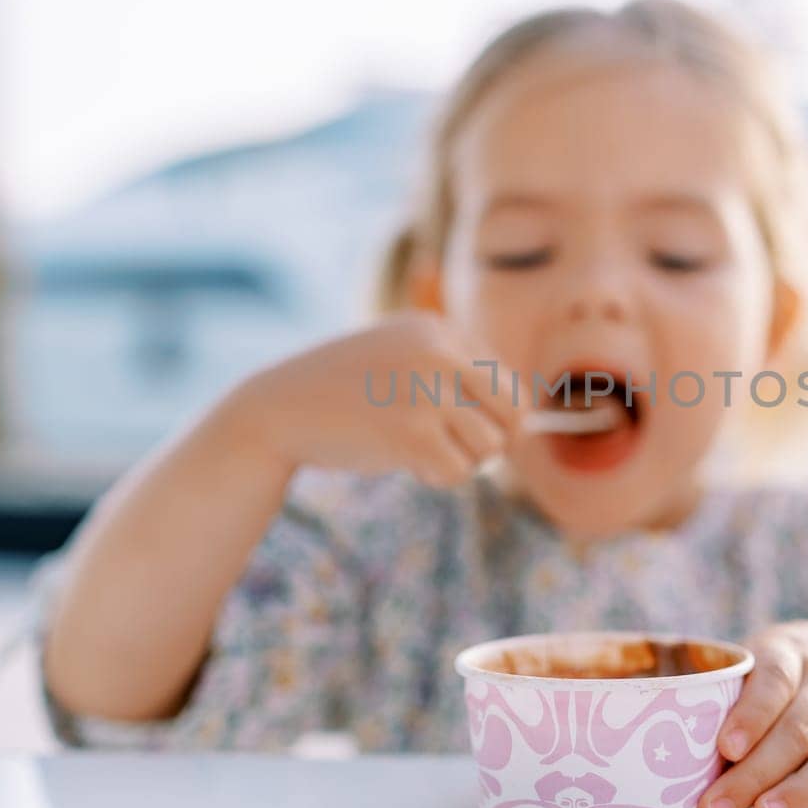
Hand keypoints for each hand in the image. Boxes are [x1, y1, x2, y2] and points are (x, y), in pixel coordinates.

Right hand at [231, 311, 521, 486]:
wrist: (278, 408)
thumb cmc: (348, 391)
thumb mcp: (403, 361)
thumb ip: (456, 377)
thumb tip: (528, 421)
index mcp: (440, 329)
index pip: (507, 382)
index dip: (494, 416)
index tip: (462, 427)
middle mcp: (439, 353)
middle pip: (514, 412)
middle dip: (494, 440)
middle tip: (458, 449)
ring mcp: (425, 392)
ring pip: (490, 446)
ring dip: (461, 460)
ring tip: (421, 450)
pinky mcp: (410, 434)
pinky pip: (458, 472)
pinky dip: (436, 477)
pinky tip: (403, 461)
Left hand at [698, 621, 807, 807]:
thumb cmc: (777, 673)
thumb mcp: (753, 661)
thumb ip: (719, 694)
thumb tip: (664, 746)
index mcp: (790, 656)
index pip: (775, 679)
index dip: (753, 714)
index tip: (725, 748)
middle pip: (798, 729)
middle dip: (756, 773)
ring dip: (798, 794)